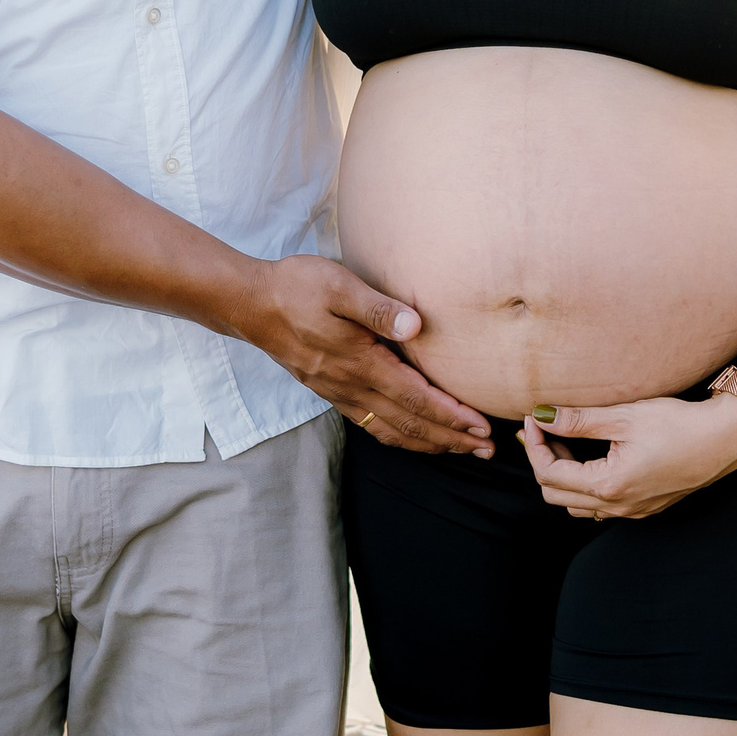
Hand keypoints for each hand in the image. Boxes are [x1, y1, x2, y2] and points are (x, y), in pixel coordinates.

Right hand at [237, 255, 492, 455]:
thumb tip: (415, 326)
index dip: (451, 416)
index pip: (416, 399)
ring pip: (390, 430)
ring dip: (428, 443)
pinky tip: (412, 436)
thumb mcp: (339, 286)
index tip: (481, 427)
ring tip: (459, 449)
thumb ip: (378, 309)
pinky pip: (371, 424)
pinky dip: (400, 436)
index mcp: (361, 363)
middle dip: (450, 438)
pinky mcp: (330, 390)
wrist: (250, 304)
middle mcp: (351, 386)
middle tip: (486, 449)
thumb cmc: (296, 288)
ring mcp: (339, 392)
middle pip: (409, 424)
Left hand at [516, 395, 736, 519]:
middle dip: (543, 460)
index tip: (533, 418)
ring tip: (570, 442)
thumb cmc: (678, 424)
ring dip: (563, 476)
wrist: (724, 439)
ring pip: (576, 505)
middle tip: (546, 429)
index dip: (533, 444)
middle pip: (555, 494)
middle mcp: (617, 506)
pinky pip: (600, 507)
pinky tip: (594, 458)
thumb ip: (578, 420)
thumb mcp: (624, 417)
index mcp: (608, 485)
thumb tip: (541, 416)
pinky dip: (585, 485)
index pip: (548, 473)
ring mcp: (631, 511)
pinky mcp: (644, 507)